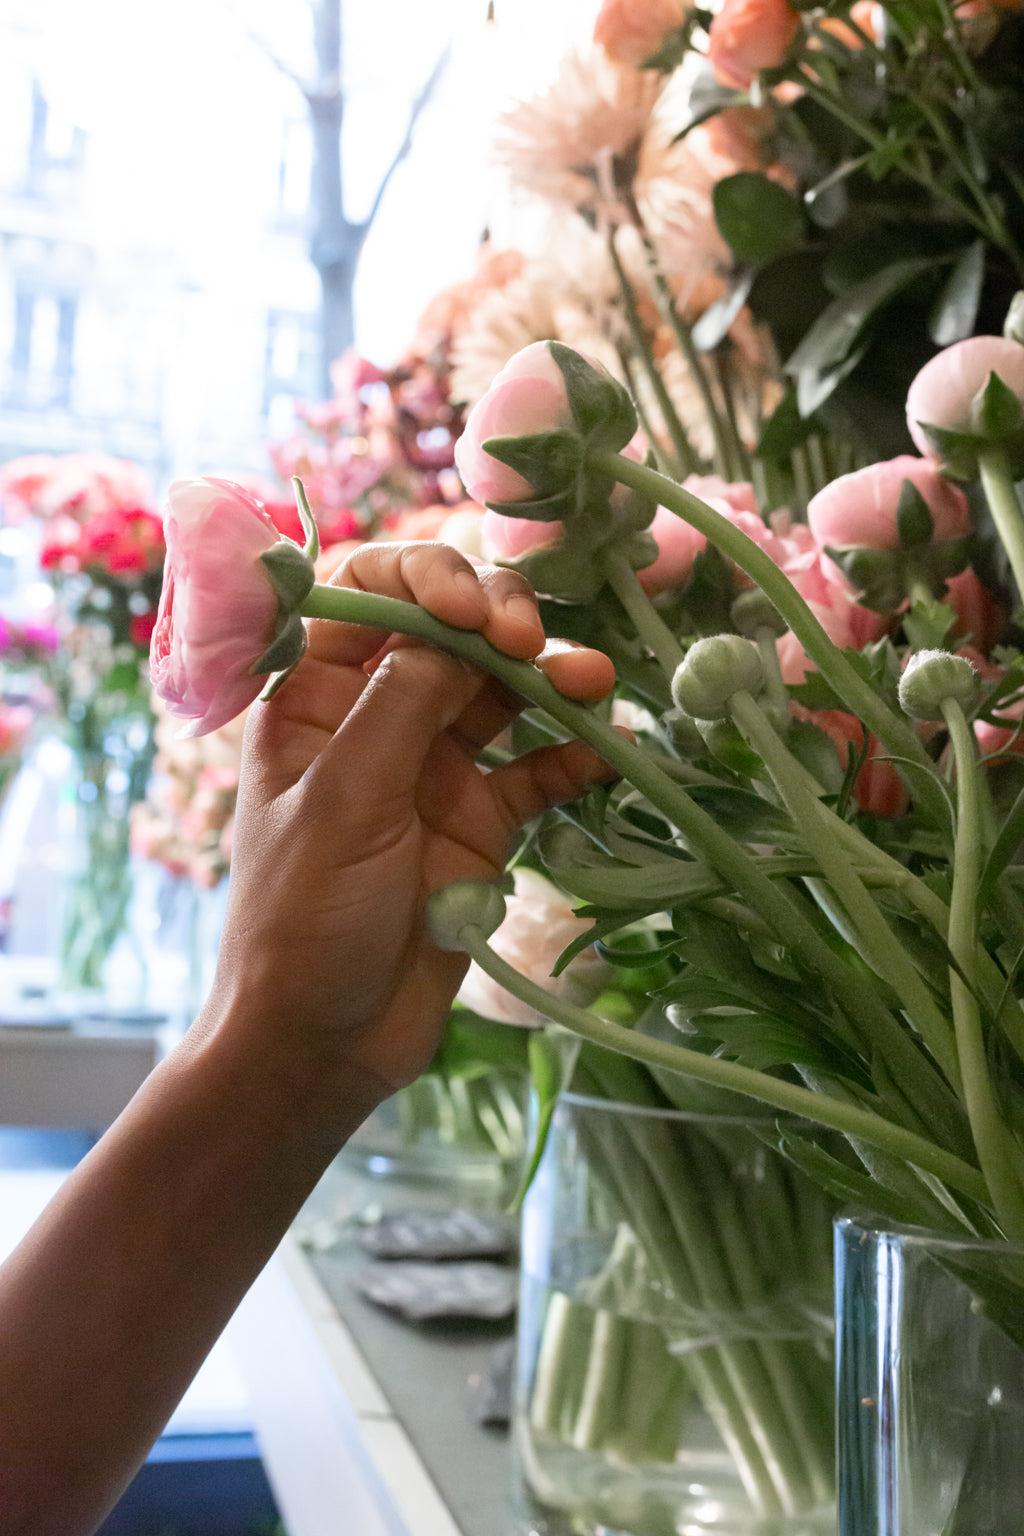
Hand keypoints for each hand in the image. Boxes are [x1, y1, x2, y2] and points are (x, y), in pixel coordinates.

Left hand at [204, 540, 615, 1115]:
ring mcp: (434, 769)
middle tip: (531, 645)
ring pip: (503, 694)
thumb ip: (399, 708)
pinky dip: (575, 757)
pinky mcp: (481, 822)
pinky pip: (538, 770)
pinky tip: (613, 751)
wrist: (326, 1042)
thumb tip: (451, 629)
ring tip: (596, 682)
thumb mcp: (342, 803)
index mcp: (315, 698)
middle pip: (448, 632)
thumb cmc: (303, 921)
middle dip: (499, 622)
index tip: (469, 611)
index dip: (423, 579)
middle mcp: (377, 718)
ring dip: (552, 679)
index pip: (368, 594)